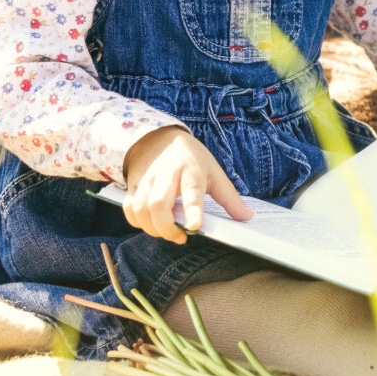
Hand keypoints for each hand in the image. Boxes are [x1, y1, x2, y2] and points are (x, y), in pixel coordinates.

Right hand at [121, 127, 252, 243]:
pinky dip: (138, 222)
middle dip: (166, 227)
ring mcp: (147, 179)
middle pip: (157, 204)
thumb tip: (246, 217)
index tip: (195, 226)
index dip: (193, 210)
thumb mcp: (213, 171)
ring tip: (169, 232)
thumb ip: (229, 197)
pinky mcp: (133, 185)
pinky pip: (130, 209)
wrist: (159, 138)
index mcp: (191, 169)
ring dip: (153, 228)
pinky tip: (152, 224)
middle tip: (180, 237)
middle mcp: (166, 174)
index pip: (192, 190)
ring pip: (141, 209)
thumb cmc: (191, 158)